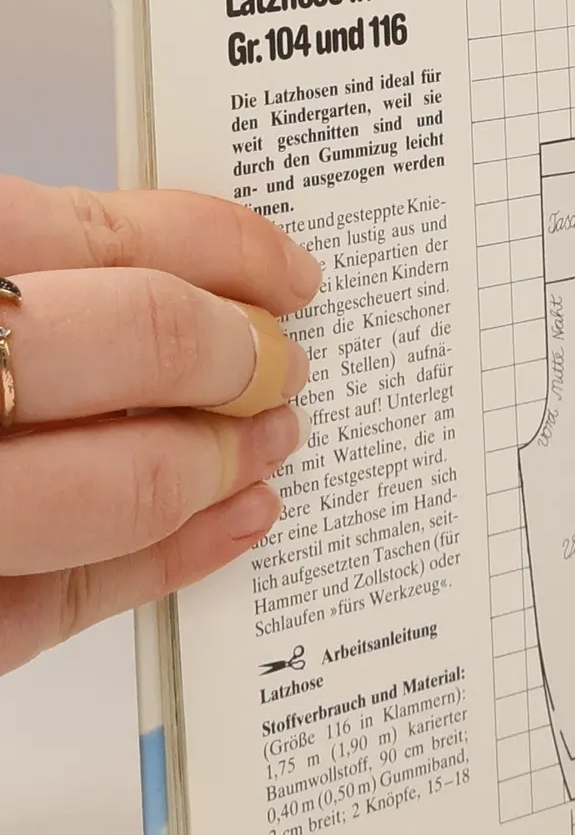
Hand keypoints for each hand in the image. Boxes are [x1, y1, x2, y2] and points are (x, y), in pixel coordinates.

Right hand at [0, 178, 320, 674]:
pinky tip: (237, 524)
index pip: (97, 235)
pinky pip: (70, 599)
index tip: (287, 270)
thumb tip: (174, 282)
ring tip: (272, 444)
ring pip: (126, 483)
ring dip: (224, 458)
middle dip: (238, 352)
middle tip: (285, 362)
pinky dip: (168, 562)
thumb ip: (28, 274)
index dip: (217, 248)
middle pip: (138, 344)